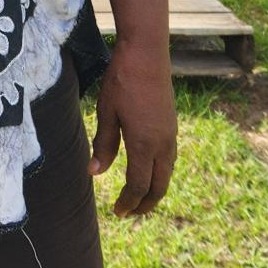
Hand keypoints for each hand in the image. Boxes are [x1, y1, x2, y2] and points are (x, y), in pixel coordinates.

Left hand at [89, 39, 177, 215]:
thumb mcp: (106, 112)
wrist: (148, 54)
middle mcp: (163, 144)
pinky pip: (169, 160)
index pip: (139, 185)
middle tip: (129, 213)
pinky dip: (160, 174)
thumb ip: (103, 145)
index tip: (117, 212)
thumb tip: (95, 174)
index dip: (128, 202)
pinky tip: (149, 171)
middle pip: (159, 186)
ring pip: (167, 174)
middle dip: (145, 204)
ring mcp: (171, 135)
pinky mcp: (172, 125)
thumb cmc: (122, 80)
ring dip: (154, 190)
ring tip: (139, 198)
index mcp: (144, 144)